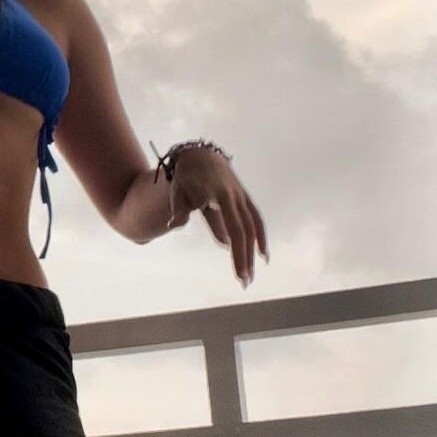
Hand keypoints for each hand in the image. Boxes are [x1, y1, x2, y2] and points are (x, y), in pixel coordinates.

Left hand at [165, 149, 268, 287]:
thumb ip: (178, 208)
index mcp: (219, 196)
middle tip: (244, 282)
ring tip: (249, 275)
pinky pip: (255, 219)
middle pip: (245, 232)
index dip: (238, 252)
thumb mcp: (177, 191)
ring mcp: (241, 197)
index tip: (238, 273)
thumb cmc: (185, 176)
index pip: (233, 229)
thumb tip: (173, 226)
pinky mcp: (244, 198)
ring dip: (253, 252)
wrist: (200, 155)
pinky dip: (260, 237)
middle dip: (246, 258)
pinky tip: (262, 255)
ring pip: (252, 227)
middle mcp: (235, 197)